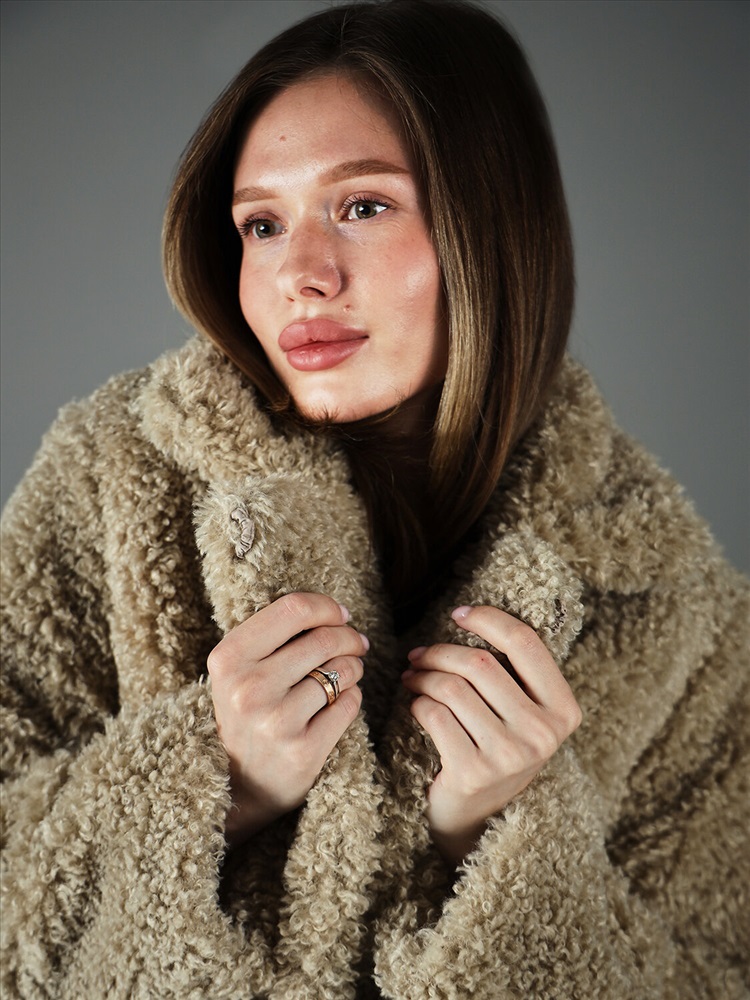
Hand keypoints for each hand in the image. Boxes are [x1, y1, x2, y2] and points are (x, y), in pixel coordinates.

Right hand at [207, 592, 367, 845]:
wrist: (240, 786)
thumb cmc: (248, 712)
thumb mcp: (240, 669)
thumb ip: (274, 635)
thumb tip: (335, 612)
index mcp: (228, 659)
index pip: (293, 609)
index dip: (327, 607)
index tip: (342, 614)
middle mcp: (248, 689)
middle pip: (324, 638)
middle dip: (349, 637)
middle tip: (356, 644)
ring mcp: (276, 722)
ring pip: (342, 670)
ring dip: (353, 667)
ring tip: (346, 674)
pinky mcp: (303, 751)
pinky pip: (350, 704)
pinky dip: (353, 697)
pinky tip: (339, 702)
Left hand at [402, 604, 581, 863]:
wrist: (479, 818)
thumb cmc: (497, 747)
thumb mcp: (521, 712)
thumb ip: (512, 672)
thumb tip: (466, 615)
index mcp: (564, 710)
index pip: (526, 643)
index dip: (489, 619)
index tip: (458, 613)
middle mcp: (543, 733)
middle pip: (480, 664)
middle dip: (440, 652)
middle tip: (419, 655)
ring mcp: (510, 755)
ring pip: (452, 688)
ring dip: (423, 676)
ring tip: (413, 677)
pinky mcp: (473, 772)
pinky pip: (434, 715)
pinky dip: (418, 704)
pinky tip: (416, 706)